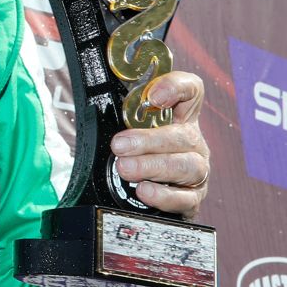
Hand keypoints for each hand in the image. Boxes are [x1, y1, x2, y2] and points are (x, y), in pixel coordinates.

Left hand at [109, 71, 209, 219]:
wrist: (141, 197)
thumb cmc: (134, 156)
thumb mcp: (126, 130)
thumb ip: (116, 114)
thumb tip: (89, 101)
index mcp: (180, 118)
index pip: (190, 90)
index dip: (176, 87)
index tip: (152, 97)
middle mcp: (193, 142)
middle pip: (184, 135)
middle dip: (149, 140)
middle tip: (120, 145)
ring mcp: (197, 171)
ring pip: (187, 166)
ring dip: (153, 167)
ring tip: (125, 169)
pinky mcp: (193, 198)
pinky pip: (186, 198)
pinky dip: (164, 196)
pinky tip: (145, 192)